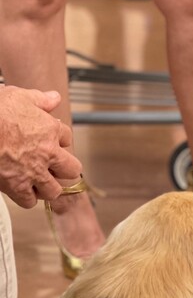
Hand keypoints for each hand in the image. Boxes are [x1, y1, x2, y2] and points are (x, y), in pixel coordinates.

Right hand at [0, 86, 81, 207]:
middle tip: (52, 167)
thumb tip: (54, 98)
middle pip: (71, 170)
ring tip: (37, 181)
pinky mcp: (16, 186)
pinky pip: (29, 201)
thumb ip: (40, 100)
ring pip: (53, 190)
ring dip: (46, 187)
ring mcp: (33, 172)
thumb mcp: (18, 96)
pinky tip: (20, 189)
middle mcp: (47, 153)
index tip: (50, 141)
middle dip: (63, 169)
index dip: (58, 140)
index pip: (67, 138)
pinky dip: (25, 198)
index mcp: (50, 131)